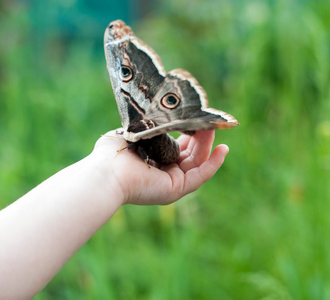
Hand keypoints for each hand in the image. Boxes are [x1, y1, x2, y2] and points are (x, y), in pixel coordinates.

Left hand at [92, 129, 228, 204]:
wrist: (106, 171)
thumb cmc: (112, 152)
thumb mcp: (135, 132)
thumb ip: (150, 125)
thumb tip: (159, 111)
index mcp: (154, 159)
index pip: (178, 147)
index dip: (190, 133)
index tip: (197, 118)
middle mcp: (164, 172)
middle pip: (191, 154)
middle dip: (201, 136)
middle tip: (208, 120)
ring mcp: (171, 181)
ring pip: (198, 162)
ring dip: (208, 145)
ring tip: (214, 127)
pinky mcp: (176, 189)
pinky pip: (201, 176)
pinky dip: (214, 164)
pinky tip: (223, 149)